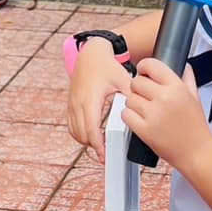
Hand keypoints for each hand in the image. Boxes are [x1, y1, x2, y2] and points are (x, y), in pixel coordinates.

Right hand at [67, 40, 134, 159]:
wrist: (91, 54)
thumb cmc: (107, 66)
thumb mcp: (122, 79)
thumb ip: (130, 96)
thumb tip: (141, 111)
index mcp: (90, 99)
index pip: (91, 130)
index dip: (98, 146)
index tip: (105, 155)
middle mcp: (78, 103)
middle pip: (82, 135)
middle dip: (93, 146)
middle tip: (107, 153)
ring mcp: (72, 104)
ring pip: (75, 132)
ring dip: (86, 141)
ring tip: (101, 145)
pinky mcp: (70, 104)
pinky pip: (71, 125)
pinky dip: (79, 134)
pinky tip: (91, 136)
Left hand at [121, 59, 210, 172]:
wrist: (197, 153)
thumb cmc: (196, 127)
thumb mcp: (195, 98)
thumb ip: (188, 78)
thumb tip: (183, 65)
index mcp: (177, 87)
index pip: (151, 65)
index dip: (143, 67)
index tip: (142, 72)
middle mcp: (165, 98)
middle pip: (136, 82)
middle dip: (138, 88)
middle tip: (144, 96)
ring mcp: (154, 115)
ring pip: (129, 98)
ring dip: (133, 103)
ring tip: (144, 110)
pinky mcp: (145, 130)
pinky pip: (125, 114)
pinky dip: (129, 116)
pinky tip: (138, 119)